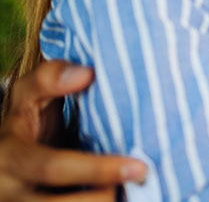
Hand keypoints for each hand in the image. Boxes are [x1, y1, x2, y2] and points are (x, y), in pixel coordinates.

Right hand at [0, 60, 146, 200]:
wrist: (6, 159)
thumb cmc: (26, 122)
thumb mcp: (27, 97)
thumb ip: (50, 79)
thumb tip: (86, 73)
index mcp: (10, 157)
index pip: (53, 168)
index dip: (97, 170)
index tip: (138, 167)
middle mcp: (9, 191)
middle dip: (104, 196)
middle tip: (141, 181)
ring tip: (130, 192)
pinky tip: (119, 196)